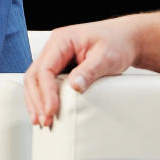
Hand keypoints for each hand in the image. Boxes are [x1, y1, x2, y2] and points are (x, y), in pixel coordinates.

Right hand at [24, 16, 140, 127]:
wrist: (125, 39)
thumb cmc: (116, 43)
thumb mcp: (106, 56)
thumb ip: (89, 71)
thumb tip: (74, 87)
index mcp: (61, 40)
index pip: (45, 68)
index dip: (46, 91)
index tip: (51, 110)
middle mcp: (54, 48)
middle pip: (34, 75)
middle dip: (36, 99)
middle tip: (43, 120)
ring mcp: (55, 58)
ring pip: (35, 81)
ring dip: (36, 101)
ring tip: (40, 120)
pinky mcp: (59, 67)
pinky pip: (44, 83)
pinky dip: (42, 98)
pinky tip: (44, 111)